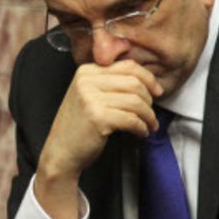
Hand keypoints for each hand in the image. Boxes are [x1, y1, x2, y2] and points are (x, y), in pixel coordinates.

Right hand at [34, 60, 162, 218]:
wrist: (61, 152)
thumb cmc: (79, 127)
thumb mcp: (89, 96)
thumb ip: (110, 83)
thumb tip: (145, 81)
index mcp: (86, 72)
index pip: (127, 66)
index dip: (148, 78)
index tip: (157, 91)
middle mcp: (87, 81)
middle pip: (135, 83)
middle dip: (149, 100)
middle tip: (151, 114)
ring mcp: (91, 98)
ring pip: (136, 101)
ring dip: (148, 116)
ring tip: (148, 125)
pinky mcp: (98, 117)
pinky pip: (132, 119)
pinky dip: (141, 128)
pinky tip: (140, 133)